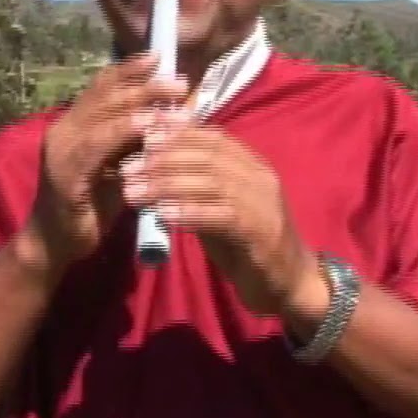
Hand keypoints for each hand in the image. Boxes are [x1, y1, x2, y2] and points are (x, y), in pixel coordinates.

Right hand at [30, 53, 188, 266]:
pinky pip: (97, 145)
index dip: (129, 69)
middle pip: (106, 94)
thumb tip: (174, 113)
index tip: (160, 57)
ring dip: (141, 103)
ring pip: (103, 114)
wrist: (57, 244)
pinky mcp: (64, 173)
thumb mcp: (120, 165)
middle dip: (144, 83)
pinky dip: (124, 132)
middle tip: (178, 79)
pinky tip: (148, 126)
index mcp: (75, 124)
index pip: (102, 86)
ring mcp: (61, 149)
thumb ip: (137, 140)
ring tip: (173, 97)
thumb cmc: (92, 204)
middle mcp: (64, 129)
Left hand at [122, 116, 316, 314]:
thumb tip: (153, 170)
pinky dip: (191, 212)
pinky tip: (163, 215)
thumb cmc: (248, 246)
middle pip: (208, 155)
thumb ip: (195, 188)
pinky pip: (223, 215)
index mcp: (252, 165)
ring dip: (168, 185)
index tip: (141, 136)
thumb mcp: (219, 209)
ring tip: (135, 193)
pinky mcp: (261, 232)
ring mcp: (263, 203)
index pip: (212, 137)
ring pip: (213, 182)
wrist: (289, 285)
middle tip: (128, 169)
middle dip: (163, 158)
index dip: (176, 133)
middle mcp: (260, 177)